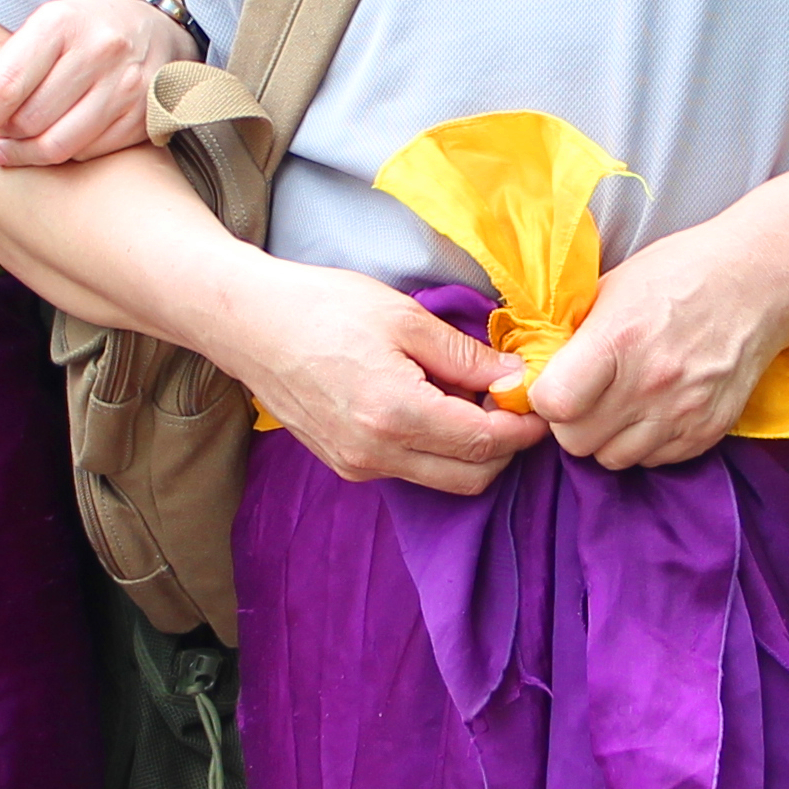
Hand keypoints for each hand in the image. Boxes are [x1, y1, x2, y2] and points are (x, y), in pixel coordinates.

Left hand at [0, 0, 186, 170]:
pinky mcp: (146, 114)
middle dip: (4, 138)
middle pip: (30, 120)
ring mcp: (126, 84)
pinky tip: (59, 141)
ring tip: (15, 149)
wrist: (159, 31)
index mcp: (60, 23)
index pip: (6, 86)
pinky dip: (65, 155)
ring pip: (60, 144)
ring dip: (28, 155)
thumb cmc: (83, 34)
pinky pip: (90, 153)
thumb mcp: (36, 39)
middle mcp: (98, 50)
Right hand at [214, 260, 545, 495]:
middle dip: (505, 447)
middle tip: (513, 404)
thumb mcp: (405, 318)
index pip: (486, 443)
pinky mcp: (345, 465)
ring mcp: (357, 466)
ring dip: (472, 451)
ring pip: (443, 480)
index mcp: (396, 414)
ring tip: (473, 400)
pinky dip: (437, 450)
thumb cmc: (322, 308)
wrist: (248, 324)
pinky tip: (434, 406)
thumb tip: (515, 378)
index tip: (540, 404)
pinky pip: (410, 471)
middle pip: (472, 477)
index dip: (524, 428)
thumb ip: (465, 355)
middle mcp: (376, 454)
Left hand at [518, 224, 788, 471]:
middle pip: (577, 442)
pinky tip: (653, 409)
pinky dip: (646, 443)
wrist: (756, 283)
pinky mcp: (708, 431)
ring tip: (620, 404)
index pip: (553, 404)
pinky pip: (655, 460)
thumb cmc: (679, 274)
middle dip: (571, 422)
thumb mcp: (613, 287)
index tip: (552, 385)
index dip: (543, 397)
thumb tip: (538, 369)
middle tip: (584, 397)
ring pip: (614, 459)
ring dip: (608, 437)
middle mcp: (650, 384)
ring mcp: (682, 412)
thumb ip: (574, 334)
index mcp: (618, 340)